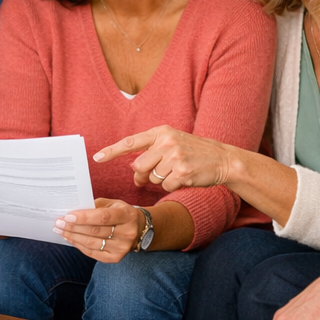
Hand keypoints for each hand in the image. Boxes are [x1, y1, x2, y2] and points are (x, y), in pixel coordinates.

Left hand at [53, 198, 142, 261]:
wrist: (137, 229)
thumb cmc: (119, 213)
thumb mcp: (111, 204)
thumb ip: (94, 206)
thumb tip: (72, 211)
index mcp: (127, 215)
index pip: (103, 217)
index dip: (84, 217)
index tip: (67, 216)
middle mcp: (127, 233)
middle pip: (95, 231)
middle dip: (73, 227)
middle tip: (58, 223)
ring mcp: (122, 248)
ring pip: (92, 243)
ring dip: (72, 237)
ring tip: (60, 230)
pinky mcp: (115, 258)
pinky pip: (92, 253)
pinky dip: (78, 245)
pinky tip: (70, 238)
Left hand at [94, 125, 235, 190]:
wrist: (223, 159)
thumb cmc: (193, 153)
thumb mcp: (172, 143)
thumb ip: (152, 152)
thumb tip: (134, 169)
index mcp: (161, 132)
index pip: (131, 142)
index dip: (112, 151)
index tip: (97, 158)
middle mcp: (166, 142)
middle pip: (139, 166)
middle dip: (142, 175)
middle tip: (152, 176)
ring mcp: (175, 157)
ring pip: (152, 178)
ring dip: (161, 181)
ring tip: (177, 172)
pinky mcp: (183, 172)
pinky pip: (166, 186)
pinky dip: (172, 187)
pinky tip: (184, 178)